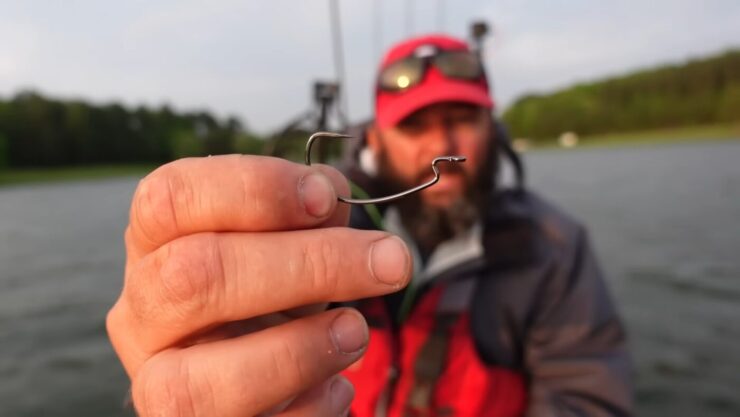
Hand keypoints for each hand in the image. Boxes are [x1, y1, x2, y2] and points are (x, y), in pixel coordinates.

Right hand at [106, 155, 411, 415]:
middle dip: (308, 264)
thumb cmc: (271, 290)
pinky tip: (336, 388)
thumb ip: (308, 212)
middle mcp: (142, 310)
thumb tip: (332, 192)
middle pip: (195, 276)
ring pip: (195, 378)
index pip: (171, 197)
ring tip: (355, 331)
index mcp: (156, 242)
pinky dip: (305, 409)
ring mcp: (157, 379)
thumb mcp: (287, 242)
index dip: (254, 189)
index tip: (328, 197)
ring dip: (299, 350)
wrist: (258, 368)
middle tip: (390, 261)